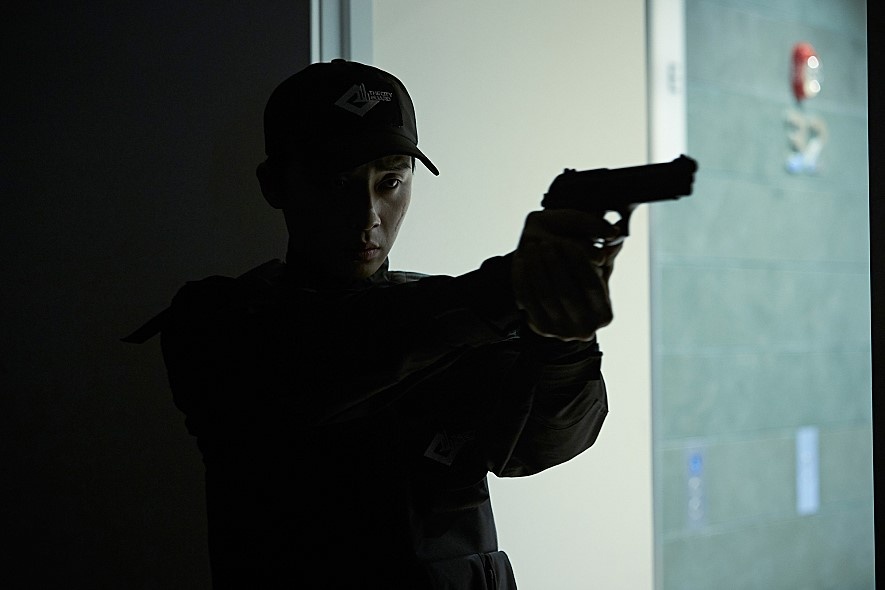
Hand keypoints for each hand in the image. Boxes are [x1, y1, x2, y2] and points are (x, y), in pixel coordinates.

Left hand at [511, 209, 622, 340]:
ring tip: (532, 248)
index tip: (567, 243)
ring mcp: (561, 332)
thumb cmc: (585, 285)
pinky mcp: (540, 328)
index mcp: (604, 315)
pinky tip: (521, 261)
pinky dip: (523, 279)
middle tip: (545, 244)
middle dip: (554, 264)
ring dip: (537, 269)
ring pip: (545, 296)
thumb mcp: (601, 272)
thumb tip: (614, 237)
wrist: (565, 312)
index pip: (591, 284)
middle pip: (566, 291)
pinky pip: (527, 300)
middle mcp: (585, 329)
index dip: (578, 262)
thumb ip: (607, 255)